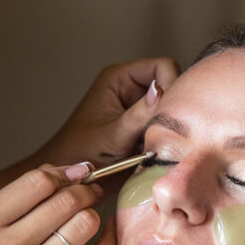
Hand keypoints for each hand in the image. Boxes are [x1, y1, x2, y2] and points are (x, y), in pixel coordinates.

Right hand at [0, 163, 113, 244]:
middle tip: (89, 193)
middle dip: (84, 191)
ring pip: (86, 222)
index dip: (64, 174)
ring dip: (92, 215)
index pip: (38, 180)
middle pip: (66, 199)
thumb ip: (26, 194)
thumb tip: (74, 169)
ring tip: (85, 219)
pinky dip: (108, 239)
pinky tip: (103, 234)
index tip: (73, 177)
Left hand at [38, 57, 179, 169]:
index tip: (168, 111)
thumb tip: (161, 91)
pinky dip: (164, 137)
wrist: (74, 179)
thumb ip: (139, 113)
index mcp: (120, 78)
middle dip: (170, 109)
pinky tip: (153, 150)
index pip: (162, 66)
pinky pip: (165, 126)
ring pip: (170, 108)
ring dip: (167, 126)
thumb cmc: (81, 152)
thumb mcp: (114, 134)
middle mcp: (131, 88)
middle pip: (170, 86)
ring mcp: (138, 108)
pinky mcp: (143, 126)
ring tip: (153, 144)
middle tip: (162, 131)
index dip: (171, 85)